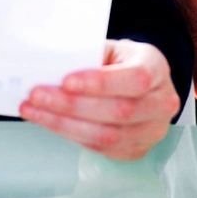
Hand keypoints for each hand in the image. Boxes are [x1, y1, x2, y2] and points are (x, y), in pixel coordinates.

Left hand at [19, 39, 181, 160]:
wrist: (138, 80)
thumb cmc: (118, 61)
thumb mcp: (109, 48)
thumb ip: (86, 55)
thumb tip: (49, 65)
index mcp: (156, 67)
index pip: (135, 79)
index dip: (101, 83)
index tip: (66, 81)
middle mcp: (162, 102)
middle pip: (120, 111)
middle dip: (72, 106)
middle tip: (36, 96)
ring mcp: (152, 130)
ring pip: (108, 136)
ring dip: (64, 124)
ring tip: (33, 110)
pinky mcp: (136, 149)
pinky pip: (101, 148)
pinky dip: (70, 135)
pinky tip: (48, 121)